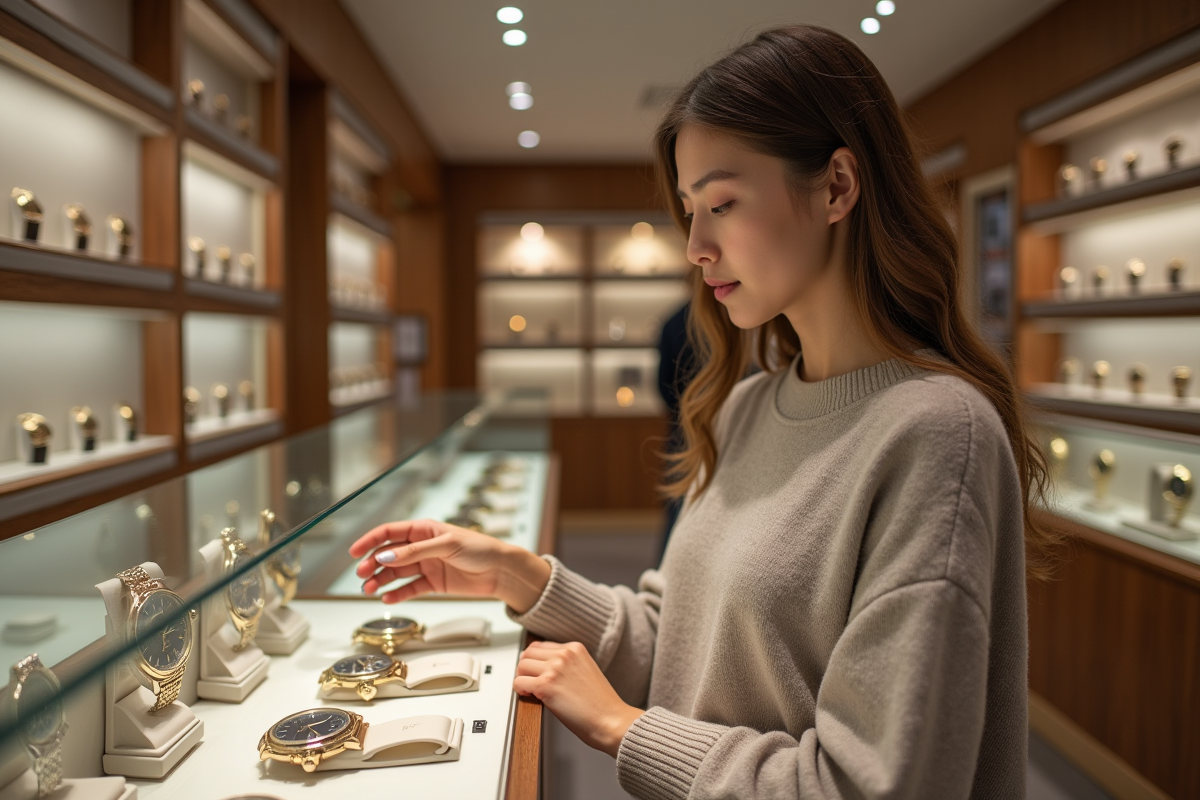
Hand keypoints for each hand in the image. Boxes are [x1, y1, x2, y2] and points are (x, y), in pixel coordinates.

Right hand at [348, 519, 550, 611]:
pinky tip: (387, 598)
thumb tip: (386, 556)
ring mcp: (427, 564)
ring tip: (370, 589)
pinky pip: (410, 588)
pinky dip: (397, 593)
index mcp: (425, 529)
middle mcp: (422, 546)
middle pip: (389, 554)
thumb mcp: (447, 545)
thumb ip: (415, 552)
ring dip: (381, 580)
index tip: (354, 552)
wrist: (501, 571)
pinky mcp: (434, 582)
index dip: (370, 540)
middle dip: (373, 563)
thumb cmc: (480, 549)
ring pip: (396, 572)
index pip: (390, 532)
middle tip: (362, 575)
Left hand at [514, 641, 642, 757]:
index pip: (542, 646)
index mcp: (575, 648)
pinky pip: (519, 682)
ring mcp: (554, 669)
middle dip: (527, 668)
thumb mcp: (587, 671)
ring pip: (521, 665)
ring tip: (531, 690)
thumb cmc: (602, 704)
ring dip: (523, 678)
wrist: (611, 720)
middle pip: (529, 653)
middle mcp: (564, 655)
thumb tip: (545, 668)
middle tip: (529, 681)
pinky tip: (530, 697)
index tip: (535, 671)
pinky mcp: (545, 686)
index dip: (536, 661)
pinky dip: (520, 690)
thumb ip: (568, 664)